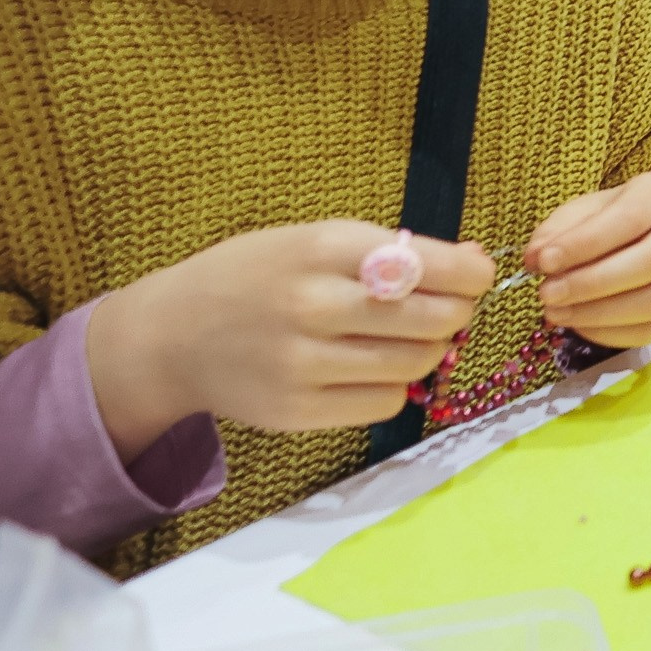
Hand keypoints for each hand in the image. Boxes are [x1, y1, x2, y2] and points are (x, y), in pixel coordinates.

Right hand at [87, 220, 493, 457]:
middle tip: (446, 309)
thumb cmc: (255, 276)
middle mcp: (314, 304)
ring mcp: (304, 363)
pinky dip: (394, 386)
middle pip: (433, 318)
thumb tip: (474, 262)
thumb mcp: (313, 240)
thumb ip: (388, 250)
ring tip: (406, 337)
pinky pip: (385, 403)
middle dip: (455, 313)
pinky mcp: (298, 410)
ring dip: (428, 350)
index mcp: (322, 248)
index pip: (429, 265)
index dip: (470, 274)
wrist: (173, 334)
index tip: (477, 276)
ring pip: (415, 363)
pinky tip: (370, 368)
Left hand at [526, 172, 650, 348]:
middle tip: (547, 294)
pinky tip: (579, 325)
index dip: (586, 243)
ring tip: (556, 312)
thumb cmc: (604, 222)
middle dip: (592, 283)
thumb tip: (536, 259)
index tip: (544, 262)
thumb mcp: (576, 215)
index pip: (632, 217)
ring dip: (598, 313)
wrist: (633, 239)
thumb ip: (554, 233)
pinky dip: (611, 333)